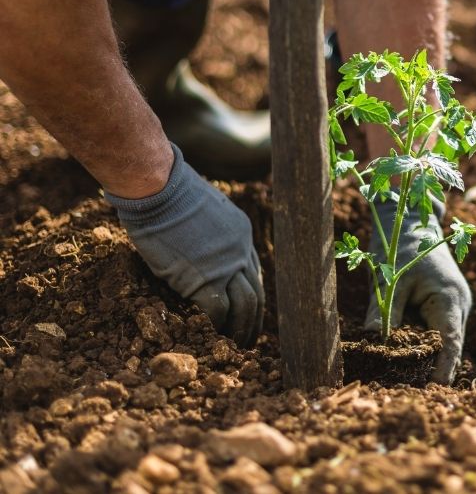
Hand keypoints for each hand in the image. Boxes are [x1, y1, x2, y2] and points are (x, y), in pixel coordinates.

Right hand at [106, 144, 264, 347]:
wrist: (159, 189)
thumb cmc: (169, 195)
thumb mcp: (201, 212)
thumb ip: (208, 234)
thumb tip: (197, 249)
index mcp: (242, 235)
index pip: (254, 274)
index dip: (252, 296)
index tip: (248, 313)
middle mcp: (241, 251)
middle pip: (256, 293)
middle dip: (254, 320)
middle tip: (248, 340)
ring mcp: (227, 265)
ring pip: (245, 306)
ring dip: (241, 329)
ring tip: (235, 346)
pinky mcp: (206, 277)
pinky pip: (219, 310)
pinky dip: (217, 326)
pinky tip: (211, 336)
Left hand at [365, 198, 472, 383]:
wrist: (411, 220)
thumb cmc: (401, 246)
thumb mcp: (390, 280)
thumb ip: (385, 314)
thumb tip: (373, 346)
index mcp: (450, 298)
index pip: (451, 342)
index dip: (444, 368)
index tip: (435, 391)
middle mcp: (459, 305)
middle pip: (449, 346)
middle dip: (433, 368)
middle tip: (411, 392)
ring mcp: (454, 306)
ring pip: (442, 340)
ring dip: (426, 356)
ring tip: (405, 379)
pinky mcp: (444, 306)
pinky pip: (436, 331)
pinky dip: (423, 343)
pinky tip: (405, 356)